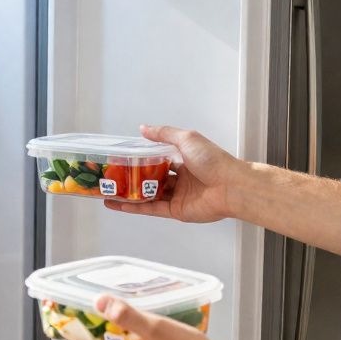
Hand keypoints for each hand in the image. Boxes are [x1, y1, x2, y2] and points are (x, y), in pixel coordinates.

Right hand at [105, 125, 243, 222]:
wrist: (230, 186)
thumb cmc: (214, 161)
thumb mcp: (186, 138)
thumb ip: (164, 134)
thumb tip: (144, 128)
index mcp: (184, 159)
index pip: (158, 158)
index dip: (142, 158)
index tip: (124, 157)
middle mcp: (181, 178)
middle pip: (152, 178)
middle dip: (133, 177)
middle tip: (113, 175)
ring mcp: (178, 195)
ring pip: (148, 194)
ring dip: (130, 194)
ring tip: (109, 191)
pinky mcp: (176, 211)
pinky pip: (151, 208)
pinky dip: (134, 207)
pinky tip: (119, 205)